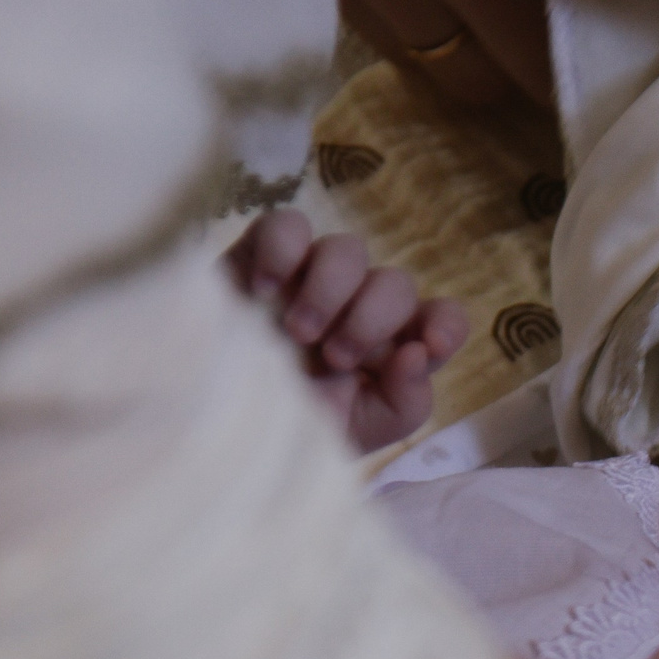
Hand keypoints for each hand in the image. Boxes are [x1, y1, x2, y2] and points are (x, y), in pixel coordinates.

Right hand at [226, 209, 466, 452]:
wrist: (213, 430)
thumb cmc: (292, 430)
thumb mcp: (360, 432)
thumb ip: (406, 401)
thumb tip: (417, 352)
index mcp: (390, 349)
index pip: (441, 317)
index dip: (444, 325)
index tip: (426, 347)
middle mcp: (356, 308)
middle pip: (396, 283)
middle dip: (371, 320)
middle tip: (334, 357)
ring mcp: (309, 279)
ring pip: (348, 249)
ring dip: (329, 291)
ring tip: (296, 332)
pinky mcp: (260, 258)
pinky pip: (287, 226)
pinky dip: (280, 251)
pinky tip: (262, 292)